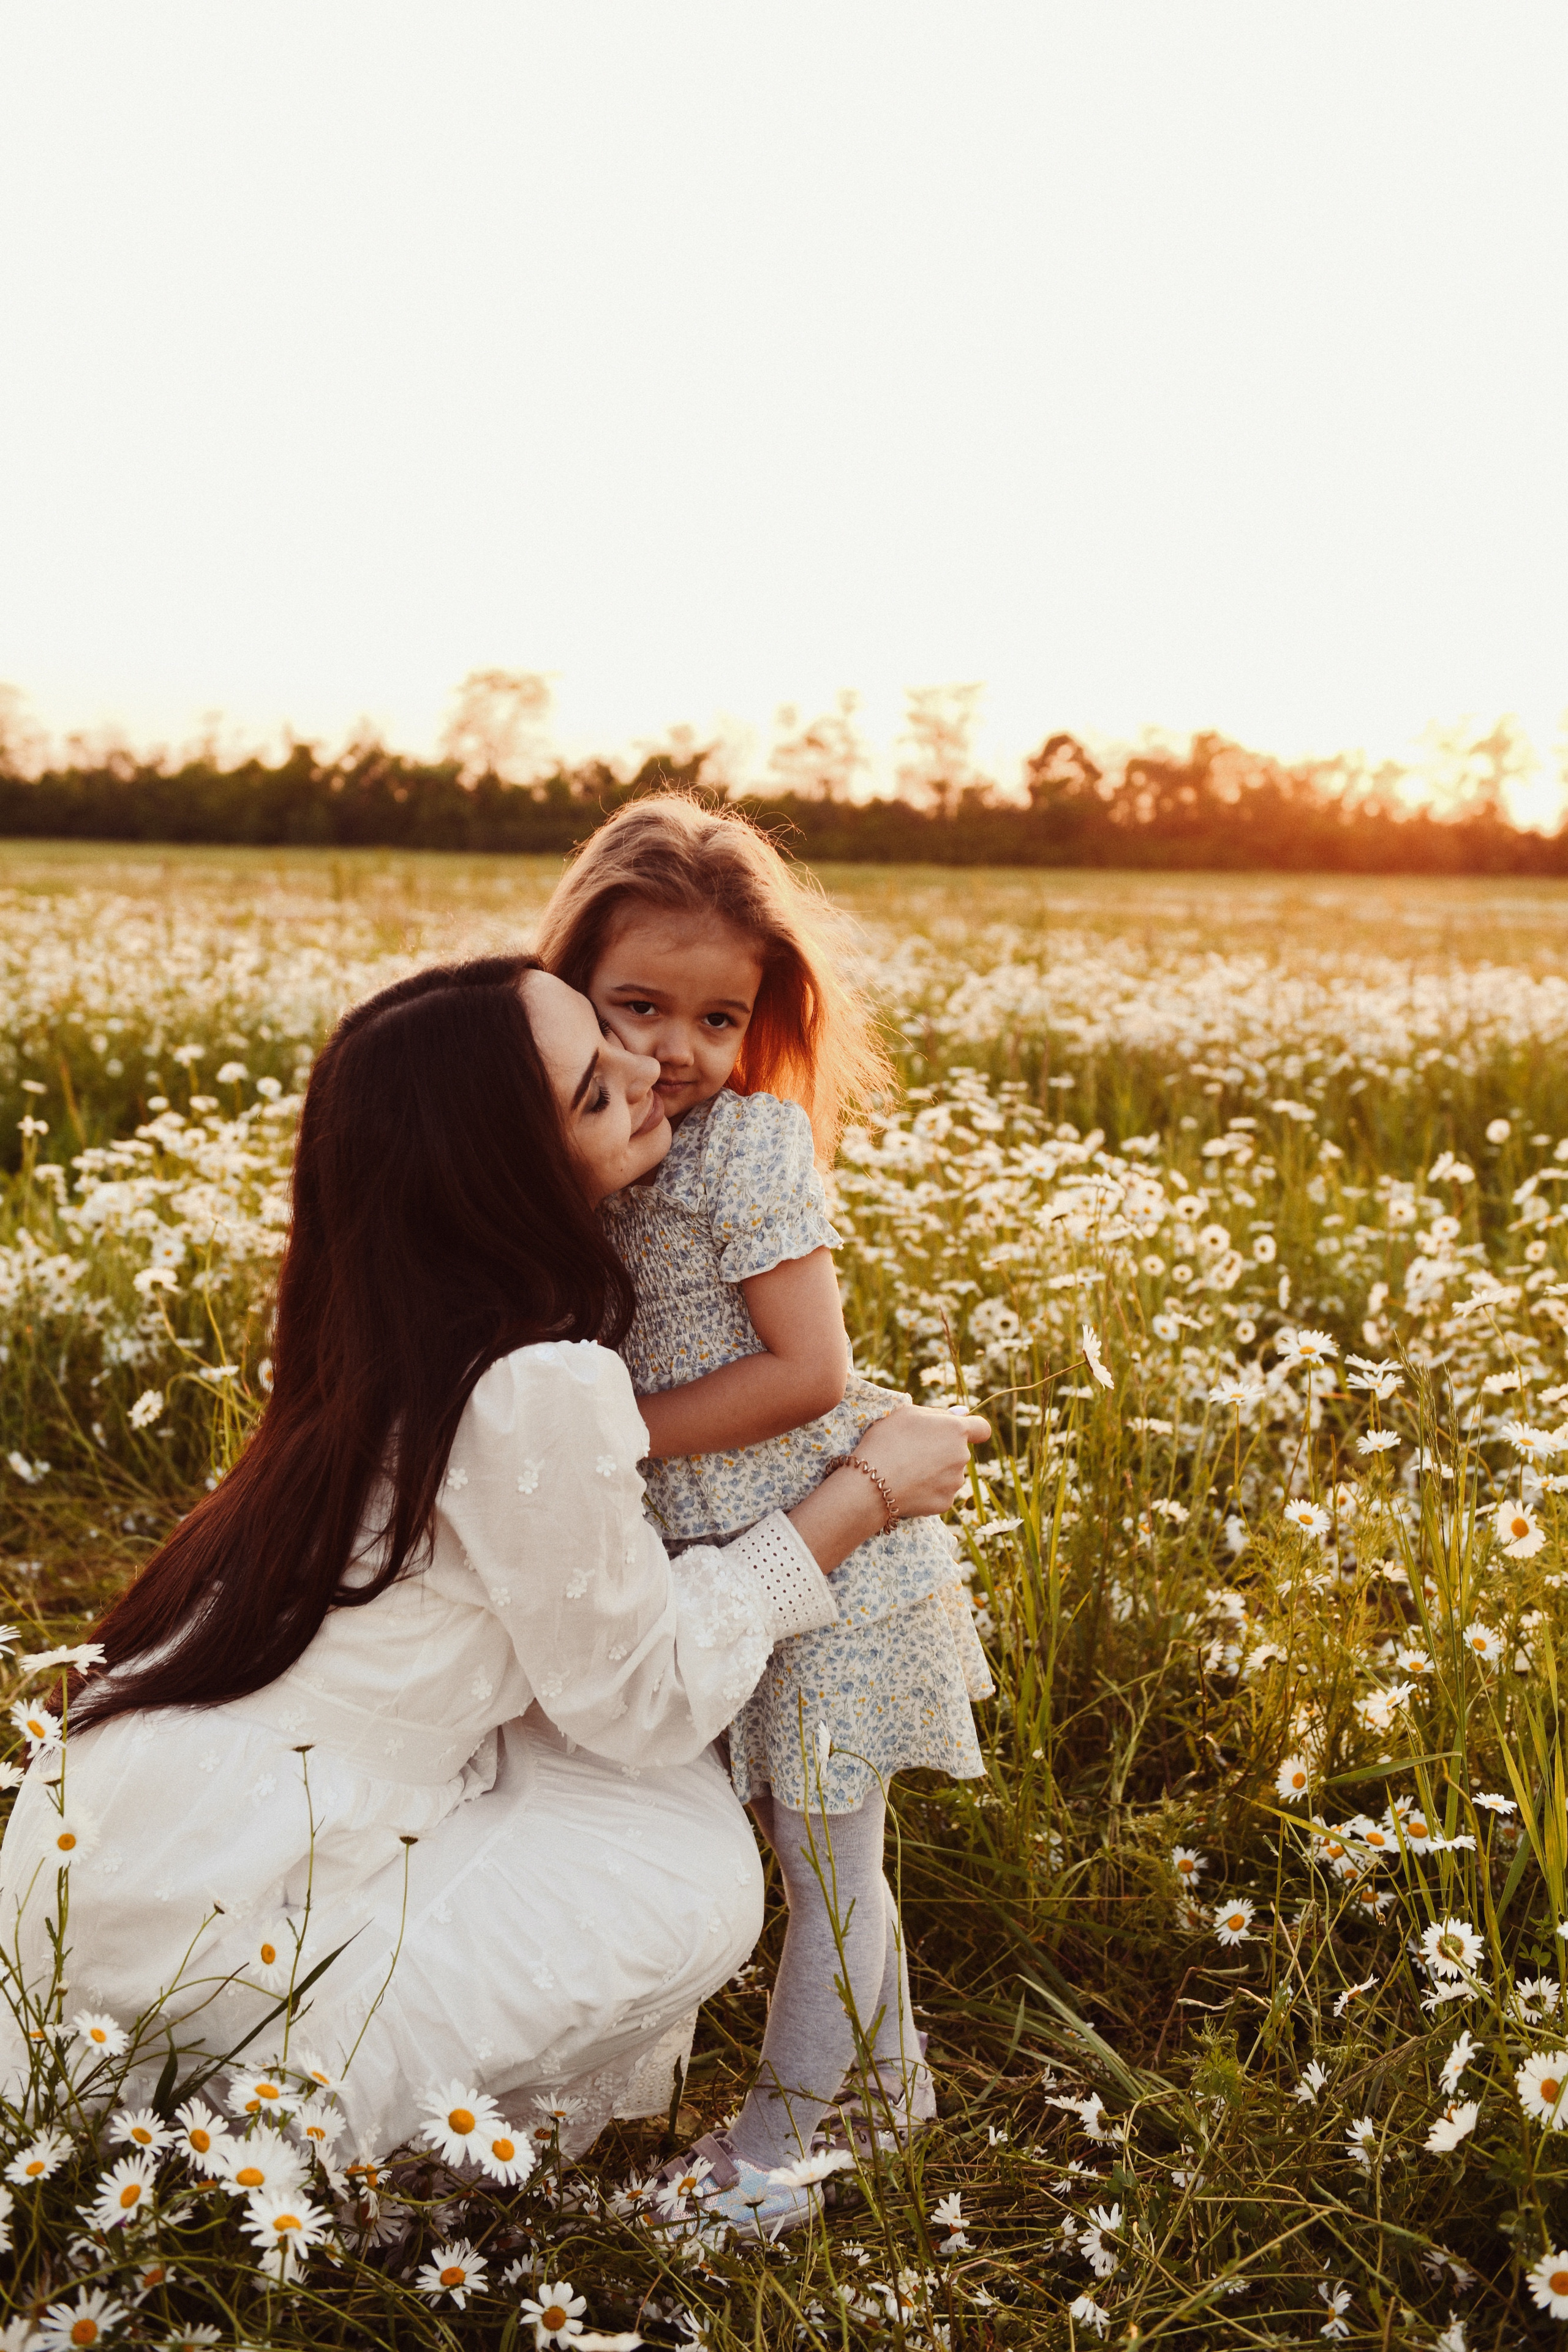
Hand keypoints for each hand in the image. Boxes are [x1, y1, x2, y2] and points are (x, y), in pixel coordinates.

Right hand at [852, 1404, 989, 1519]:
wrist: (872, 1483)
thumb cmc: (887, 1441)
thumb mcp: (907, 1413)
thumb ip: (939, 1413)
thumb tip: (963, 1413)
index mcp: (956, 1430)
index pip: (982, 1429)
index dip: (973, 1430)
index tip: (957, 1434)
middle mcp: (962, 1456)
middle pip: (959, 1452)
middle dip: (943, 1451)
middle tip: (914, 1452)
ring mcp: (955, 1482)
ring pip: (950, 1474)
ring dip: (936, 1472)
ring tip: (907, 1472)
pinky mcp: (945, 1503)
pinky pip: (940, 1493)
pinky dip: (928, 1491)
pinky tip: (908, 1488)